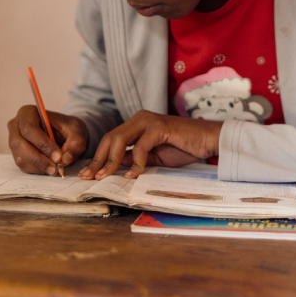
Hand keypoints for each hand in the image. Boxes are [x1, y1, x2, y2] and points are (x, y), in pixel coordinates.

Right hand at [7, 106, 89, 174]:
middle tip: (56, 167)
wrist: (65, 134)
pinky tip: (50, 169)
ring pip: (20, 158)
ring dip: (39, 166)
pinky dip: (37, 170)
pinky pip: (23, 166)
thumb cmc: (68, 128)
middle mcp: (16, 127)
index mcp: (27, 113)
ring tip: (56, 170)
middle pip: (19, 144)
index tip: (58, 156)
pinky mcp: (18, 156)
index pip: (29, 128)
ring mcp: (14, 142)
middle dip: (39, 158)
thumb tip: (66, 159)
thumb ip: (75, 143)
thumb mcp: (77, 131)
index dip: (42, 143)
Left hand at [82, 111, 222, 179]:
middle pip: (109, 139)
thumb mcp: (153, 157)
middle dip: (98, 160)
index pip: (110, 141)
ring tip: (105, 177)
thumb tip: (112, 167)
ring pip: (119, 140)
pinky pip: (140, 146)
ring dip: (110, 161)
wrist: (208, 140)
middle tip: (89, 178)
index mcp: (136, 124)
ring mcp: (148, 121)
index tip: (87, 175)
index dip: (97, 158)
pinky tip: (133, 174)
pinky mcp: (159, 127)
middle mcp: (139, 118)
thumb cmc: (183, 148)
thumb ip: (133, 158)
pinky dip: (135, 162)